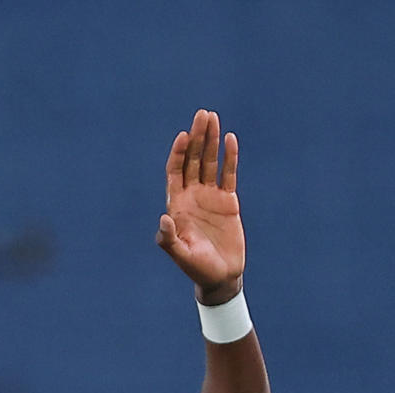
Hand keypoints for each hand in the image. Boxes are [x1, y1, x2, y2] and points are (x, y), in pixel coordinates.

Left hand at [158, 109, 244, 301]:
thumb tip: (164, 218)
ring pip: (209, 162)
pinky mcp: (228, 201)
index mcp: (177, 204)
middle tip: (202, 115)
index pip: (175, 171)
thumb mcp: (181, 255)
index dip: (178, 153)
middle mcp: (192, 195)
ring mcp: (210, 196)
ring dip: (211, 140)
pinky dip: (229, 157)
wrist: (221, 276)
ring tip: (213, 118)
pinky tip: (230, 139)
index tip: (183, 136)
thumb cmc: (197, 268)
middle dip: (197, 137)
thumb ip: (169, 239)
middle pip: (192, 159)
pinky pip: (228, 174)